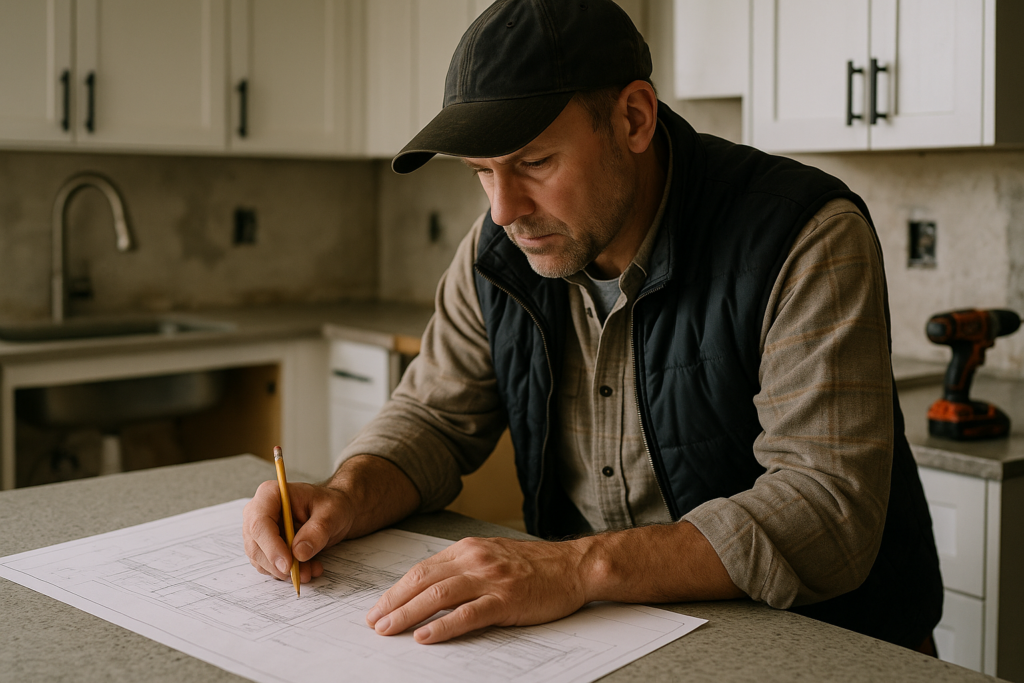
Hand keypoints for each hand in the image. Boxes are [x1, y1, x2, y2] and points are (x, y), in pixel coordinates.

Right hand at [242, 480, 353, 583]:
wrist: (333, 513)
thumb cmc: (331, 505)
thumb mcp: (331, 513)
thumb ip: (316, 531)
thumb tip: (299, 553)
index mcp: (270, 494)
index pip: (259, 523)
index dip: (271, 547)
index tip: (288, 565)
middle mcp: (258, 512)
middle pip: (255, 545)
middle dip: (278, 565)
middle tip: (303, 573)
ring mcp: (258, 531)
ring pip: (260, 560)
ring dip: (285, 571)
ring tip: (311, 569)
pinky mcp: (264, 547)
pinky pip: (269, 566)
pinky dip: (287, 573)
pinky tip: (308, 568)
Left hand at [365, 536, 589, 643]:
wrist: (573, 567)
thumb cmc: (535, 566)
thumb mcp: (492, 557)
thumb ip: (463, 568)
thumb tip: (429, 588)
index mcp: (468, 549)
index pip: (422, 569)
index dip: (397, 589)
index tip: (379, 607)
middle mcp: (475, 559)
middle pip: (423, 580)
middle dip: (394, 602)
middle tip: (374, 622)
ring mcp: (491, 579)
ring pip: (439, 595)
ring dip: (409, 614)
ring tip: (389, 630)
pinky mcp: (507, 600)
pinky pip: (468, 614)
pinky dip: (443, 626)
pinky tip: (426, 636)